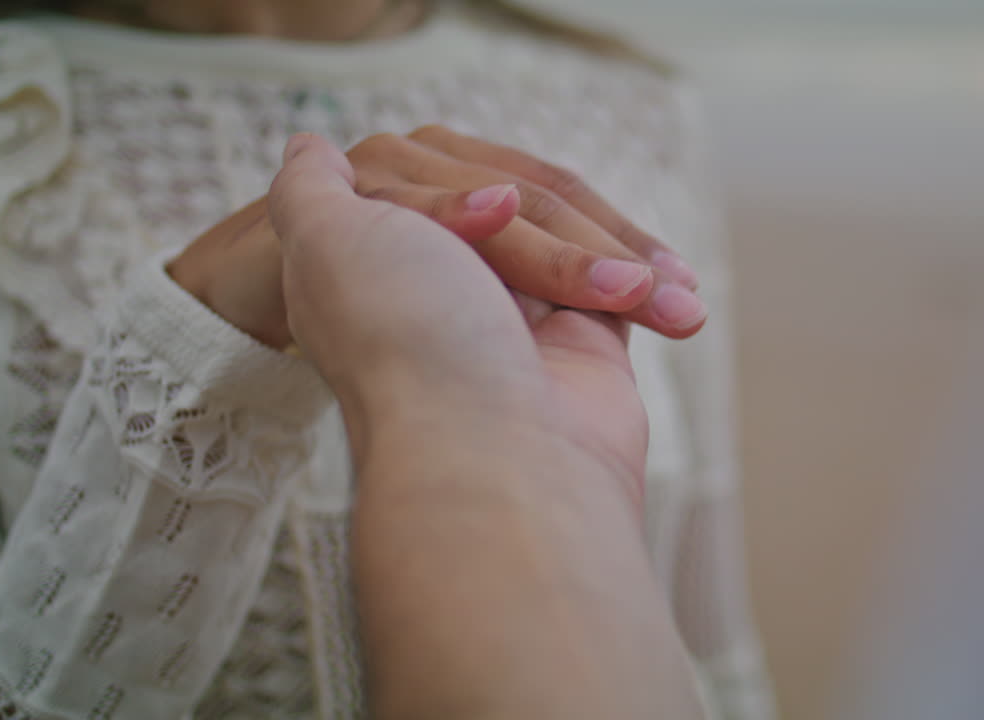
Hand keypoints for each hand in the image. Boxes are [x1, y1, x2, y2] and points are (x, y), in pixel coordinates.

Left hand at [271, 134, 701, 719]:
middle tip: (570, 265)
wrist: (486, 459)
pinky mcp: (582, 351)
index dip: (478, 196)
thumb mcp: (325, 239)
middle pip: (528, 213)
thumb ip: (311, 189)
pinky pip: (622, 291)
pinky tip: (674, 284)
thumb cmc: (403, 343)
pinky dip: (650, 283)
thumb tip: (309, 144)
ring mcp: (519, 324)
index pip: (452, 190)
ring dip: (625, 257)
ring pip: (581, 247)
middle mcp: (451, 292)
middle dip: (564, 229)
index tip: (496, 214)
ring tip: (670, 285)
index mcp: (390, 262)